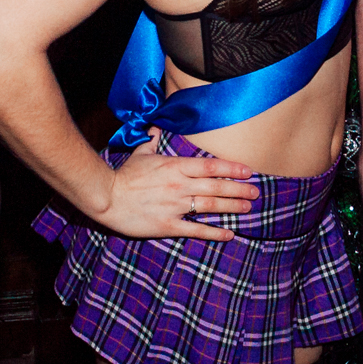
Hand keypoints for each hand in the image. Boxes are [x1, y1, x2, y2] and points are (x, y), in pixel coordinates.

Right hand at [91, 132, 259, 240]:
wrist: (107, 198)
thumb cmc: (124, 176)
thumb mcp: (140, 154)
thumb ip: (152, 141)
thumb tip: (156, 129)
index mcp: (175, 166)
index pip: (210, 166)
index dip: (232, 168)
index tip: (248, 171)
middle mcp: (179, 185)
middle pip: (216, 187)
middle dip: (239, 189)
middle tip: (256, 192)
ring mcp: (175, 205)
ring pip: (211, 206)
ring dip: (232, 207)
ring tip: (248, 208)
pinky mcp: (167, 224)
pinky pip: (196, 230)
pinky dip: (214, 233)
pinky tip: (229, 234)